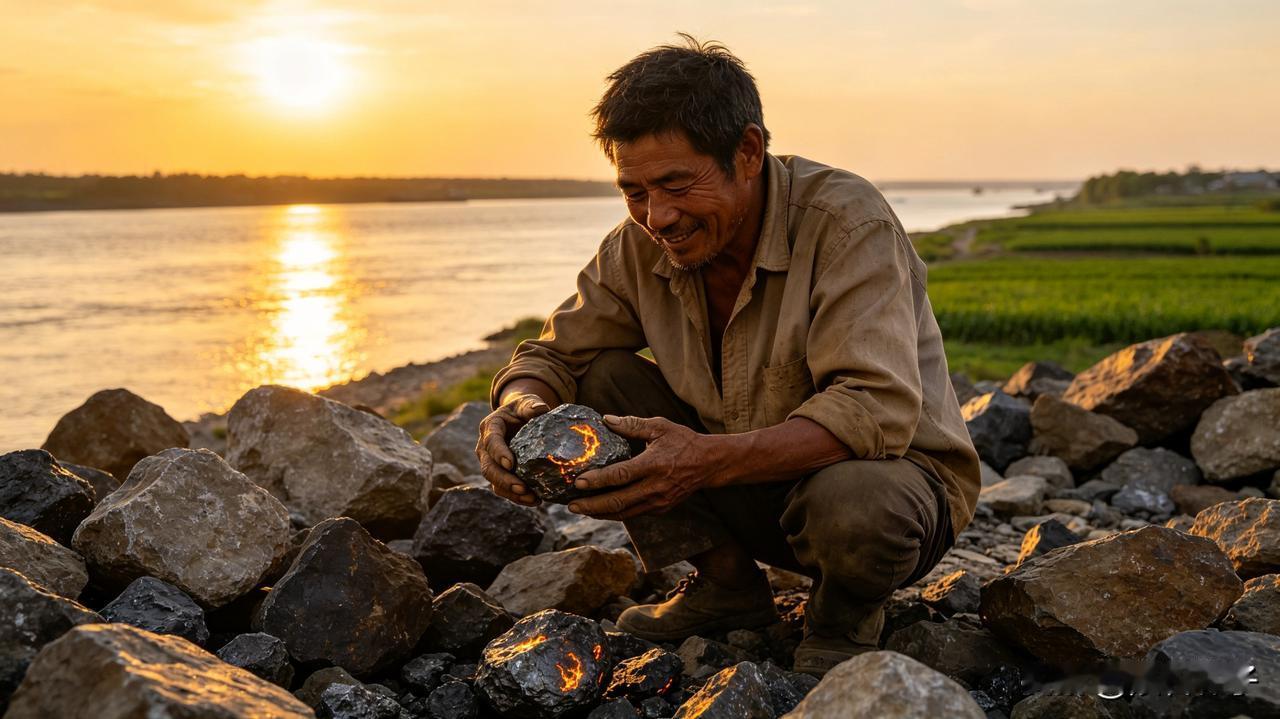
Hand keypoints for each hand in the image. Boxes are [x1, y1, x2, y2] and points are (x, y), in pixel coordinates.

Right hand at [475, 393, 549, 505]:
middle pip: (488, 467)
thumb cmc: (524, 409)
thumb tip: (540, 409)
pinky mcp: (499, 474)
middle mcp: (485, 447)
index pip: (491, 441)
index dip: (499, 453)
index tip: (511, 464)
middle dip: (504, 480)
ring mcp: (490, 462)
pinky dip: (517, 497)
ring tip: (532, 499)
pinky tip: (535, 501)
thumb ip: (531, 405)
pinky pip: (503, 489)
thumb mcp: (527, 402)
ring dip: (511, 493)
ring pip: (494, 482)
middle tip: (522, 488)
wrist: (519, 418)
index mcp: (490, 427)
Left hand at [568, 414, 726, 519]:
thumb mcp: (660, 427)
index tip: (578, 482)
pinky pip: (633, 514)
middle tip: (570, 505)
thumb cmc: (684, 441)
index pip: (620, 476)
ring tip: (580, 509)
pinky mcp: (661, 508)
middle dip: (591, 505)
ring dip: (600, 513)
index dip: (598, 481)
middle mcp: (656, 487)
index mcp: (654, 464)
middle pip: (618, 502)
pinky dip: (614, 513)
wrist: (710, 464)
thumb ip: (632, 425)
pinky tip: (600, 509)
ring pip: (624, 513)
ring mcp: (659, 501)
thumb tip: (606, 419)